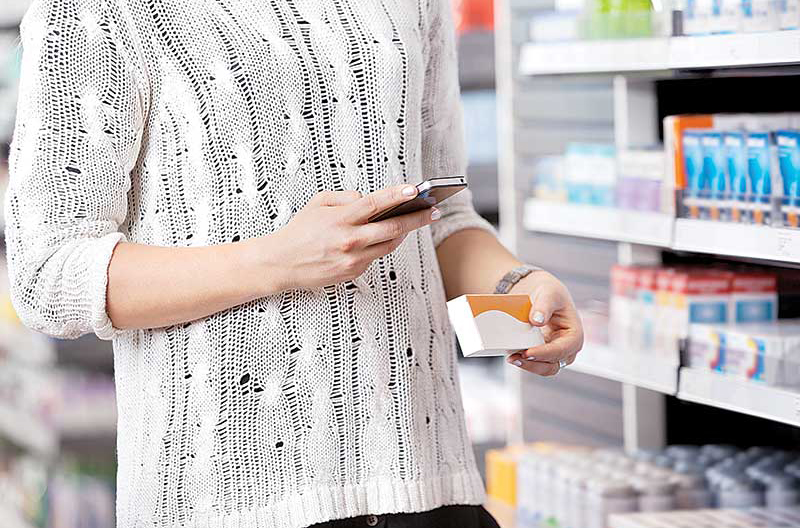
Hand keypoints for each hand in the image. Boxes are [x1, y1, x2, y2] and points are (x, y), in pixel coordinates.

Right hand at [268, 185, 438, 289]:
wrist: (281, 263)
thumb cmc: (299, 231)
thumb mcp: (318, 203)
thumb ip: (345, 197)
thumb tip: (368, 199)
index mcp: (341, 219)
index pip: (376, 204)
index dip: (398, 196)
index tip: (416, 190)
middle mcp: (350, 240)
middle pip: (393, 227)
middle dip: (417, 218)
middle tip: (433, 211)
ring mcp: (353, 259)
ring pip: (389, 245)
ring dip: (403, 233)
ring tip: (414, 221)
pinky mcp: (353, 272)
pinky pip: (375, 257)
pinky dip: (381, 245)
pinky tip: (385, 237)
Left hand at [505, 270, 583, 375]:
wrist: (542, 296)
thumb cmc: (550, 293)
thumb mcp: (549, 293)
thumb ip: (544, 305)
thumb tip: (536, 320)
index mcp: (575, 334)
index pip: (562, 349)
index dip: (545, 353)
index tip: (528, 352)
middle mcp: (568, 348)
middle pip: (553, 364)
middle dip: (534, 364)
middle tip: (515, 357)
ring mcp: (555, 354)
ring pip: (544, 368)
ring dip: (527, 366)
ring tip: (512, 357)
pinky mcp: (543, 355)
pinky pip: (535, 364)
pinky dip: (524, 362)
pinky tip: (512, 355)